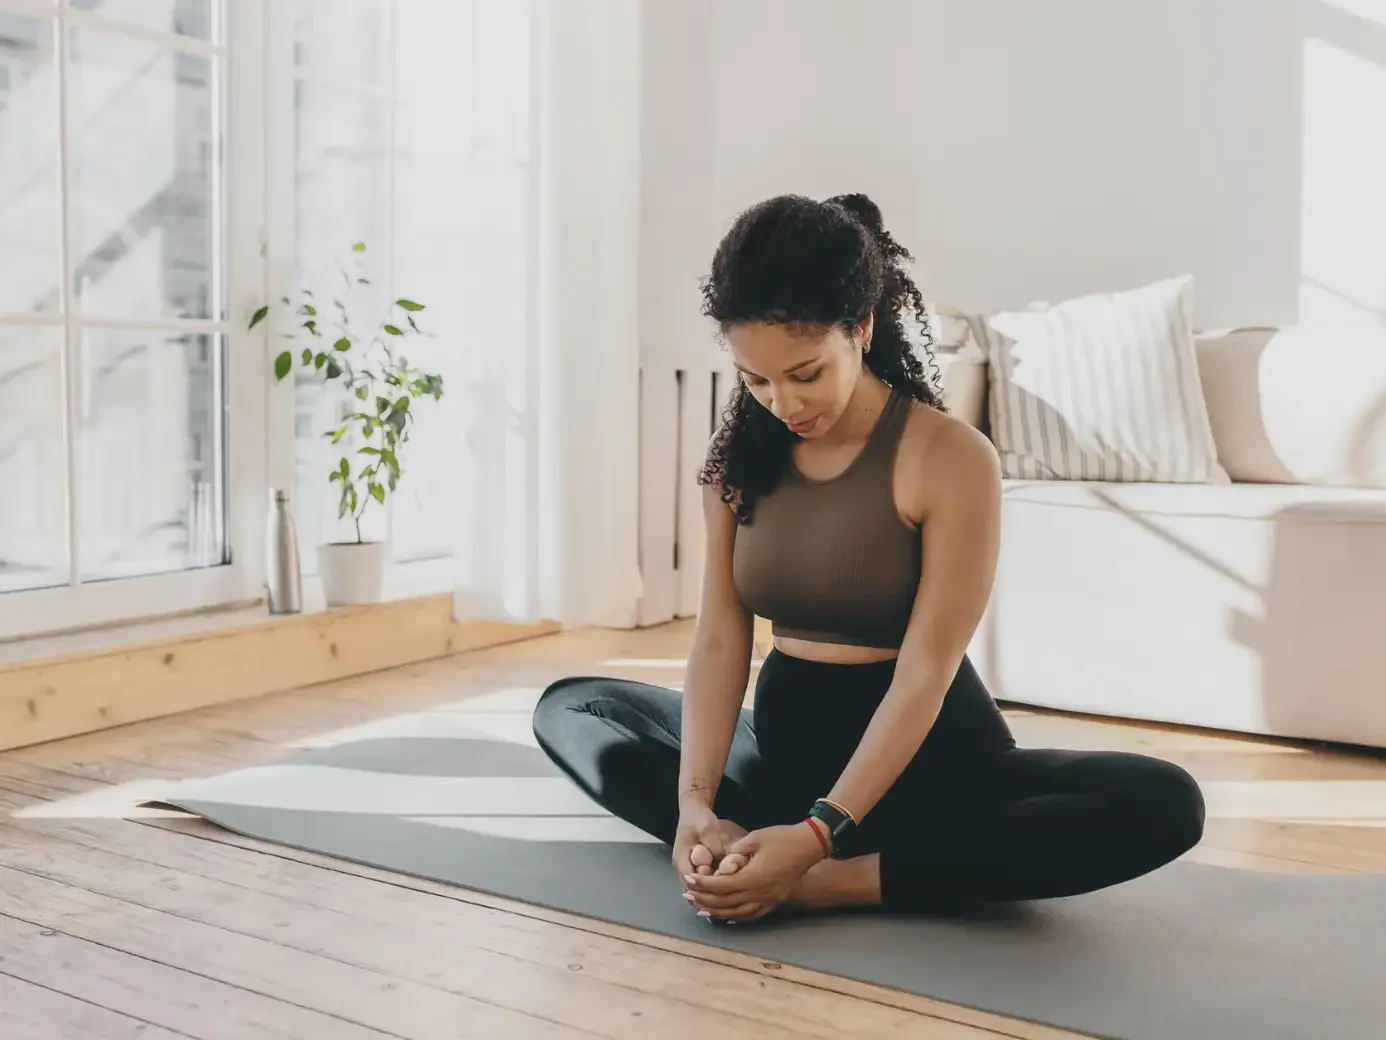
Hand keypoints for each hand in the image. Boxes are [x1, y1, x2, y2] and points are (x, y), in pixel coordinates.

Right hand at [672, 801, 746, 883]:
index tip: (722, 881)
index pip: (691, 884)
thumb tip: (725, 867)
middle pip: (694, 890)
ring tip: (728, 887)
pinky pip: (702, 883)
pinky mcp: (694, 868)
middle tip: (728, 888)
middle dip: (710, 892)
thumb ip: (715, 849)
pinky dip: (712, 885)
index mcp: (681, 860)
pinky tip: (725, 882)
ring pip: (697, 889)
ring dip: (711, 890)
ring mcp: (687, 870)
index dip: (706, 886)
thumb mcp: (708, 830)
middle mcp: (681, 869)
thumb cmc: (698, 819)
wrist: (693, 810)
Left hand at [683, 822, 826, 921]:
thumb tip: (720, 865)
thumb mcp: (754, 838)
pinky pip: (750, 914)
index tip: (688, 879)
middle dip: (704, 898)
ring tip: (700, 907)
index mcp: (753, 878)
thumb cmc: (781, 838)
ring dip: (716, 911)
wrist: (808, 846)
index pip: (720, 886)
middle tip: (688, 893)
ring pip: (736, 913)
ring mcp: (768, 900)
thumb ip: (734, 853)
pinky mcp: (774, 901)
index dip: (702, 884)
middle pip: (725, 903)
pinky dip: (734, 916)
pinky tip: (725, 914)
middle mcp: (760, 894)